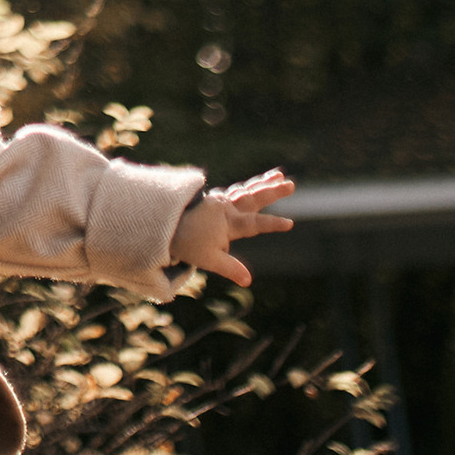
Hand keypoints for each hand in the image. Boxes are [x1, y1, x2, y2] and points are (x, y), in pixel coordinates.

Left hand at [171, 169, 293, 282]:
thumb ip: (230, 268)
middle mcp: (226, 208)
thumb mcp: (208, 259)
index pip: (254, 224)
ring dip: (263, 183)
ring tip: (280, 174)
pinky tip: (257, 184)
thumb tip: (248, 281)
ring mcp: (221, 201)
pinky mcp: (216, 200)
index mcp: (227, 223)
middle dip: (272, 191)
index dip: (272, 224)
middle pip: (253, 198)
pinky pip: (237, 191)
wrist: (163, 223)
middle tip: (290, 184)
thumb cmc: (187, 243)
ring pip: (246, 191)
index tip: (290, 223)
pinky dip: (249, 186)